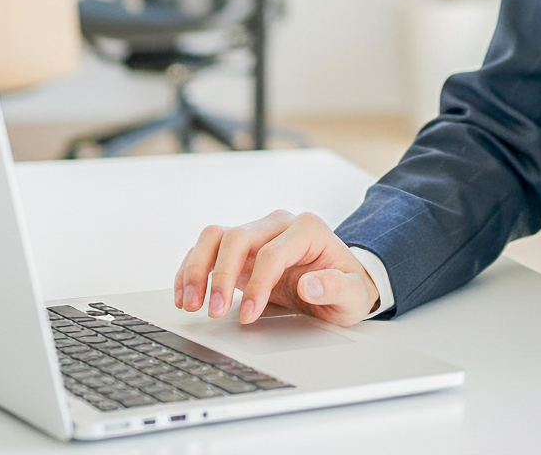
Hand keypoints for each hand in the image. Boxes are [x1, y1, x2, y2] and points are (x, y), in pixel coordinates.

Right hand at [172, 209, 379, 326]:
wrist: (341, 283)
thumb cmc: (348, 287)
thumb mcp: (354, 294)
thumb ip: (337, 288)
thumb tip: (311, 285)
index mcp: (308, 229)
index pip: (273, 252)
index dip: (257, 284)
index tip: (247, 315)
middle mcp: (278, 224)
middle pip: (237, 237)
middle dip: (220, 275)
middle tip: (212, 310)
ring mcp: (257, 233)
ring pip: (215, 237)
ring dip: (197, 269)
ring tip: (190, 303)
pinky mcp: (240, 249)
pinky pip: (207, 250)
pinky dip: (192, 270)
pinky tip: (186, 295)